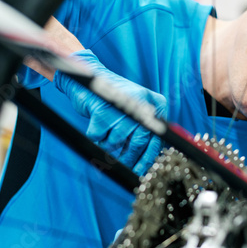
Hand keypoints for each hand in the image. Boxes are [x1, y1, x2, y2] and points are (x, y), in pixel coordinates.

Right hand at [54, 49, 166, 175]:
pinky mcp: (101, 110)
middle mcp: (141, 103)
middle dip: (129, 157)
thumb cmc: (116, 98)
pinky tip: (99, 130)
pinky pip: (98, 137)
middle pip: (137, 142)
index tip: (141, 170)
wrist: (91, 76)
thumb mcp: (138, 108)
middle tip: (123, 163)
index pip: (156, 138)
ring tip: (108, 140)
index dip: (148, 157)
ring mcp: (120, 106)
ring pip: (116, 142)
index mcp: (155, 103)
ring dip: (110, 147)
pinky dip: (97, 138)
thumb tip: (150, 159)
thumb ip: (147, 128)